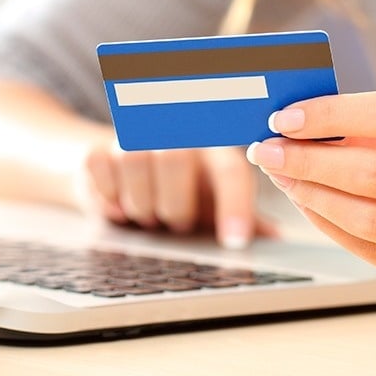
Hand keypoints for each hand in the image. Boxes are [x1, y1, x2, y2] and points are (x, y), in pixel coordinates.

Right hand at [80, 143, 276, 248]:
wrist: (118, 168)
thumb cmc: (177, 188)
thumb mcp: (210, 200)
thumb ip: (241, 215)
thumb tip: (277, 239)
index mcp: (211, 146)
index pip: (230, 170)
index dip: (234, 205)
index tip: (235, 242)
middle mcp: (173, 133)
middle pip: (175, 159)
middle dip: (175, 206)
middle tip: (176, 222)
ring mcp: (133, 136)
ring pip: (134, 160)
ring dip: (141, 203)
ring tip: (148, 216)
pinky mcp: (97, 148)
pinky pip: (98, 165)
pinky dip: (108, 195)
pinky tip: (118, 206)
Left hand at [246, 91, 375, 296]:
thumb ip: (373, 125)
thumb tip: (294, 125)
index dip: (333, 114)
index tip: (284, 117)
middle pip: (375, 173)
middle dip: (309, 161)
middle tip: (267, 150)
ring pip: (371, 220)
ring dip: (312, 197)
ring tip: (283, 178)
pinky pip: (373, 252)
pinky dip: (330, 225)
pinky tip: (308, 205)